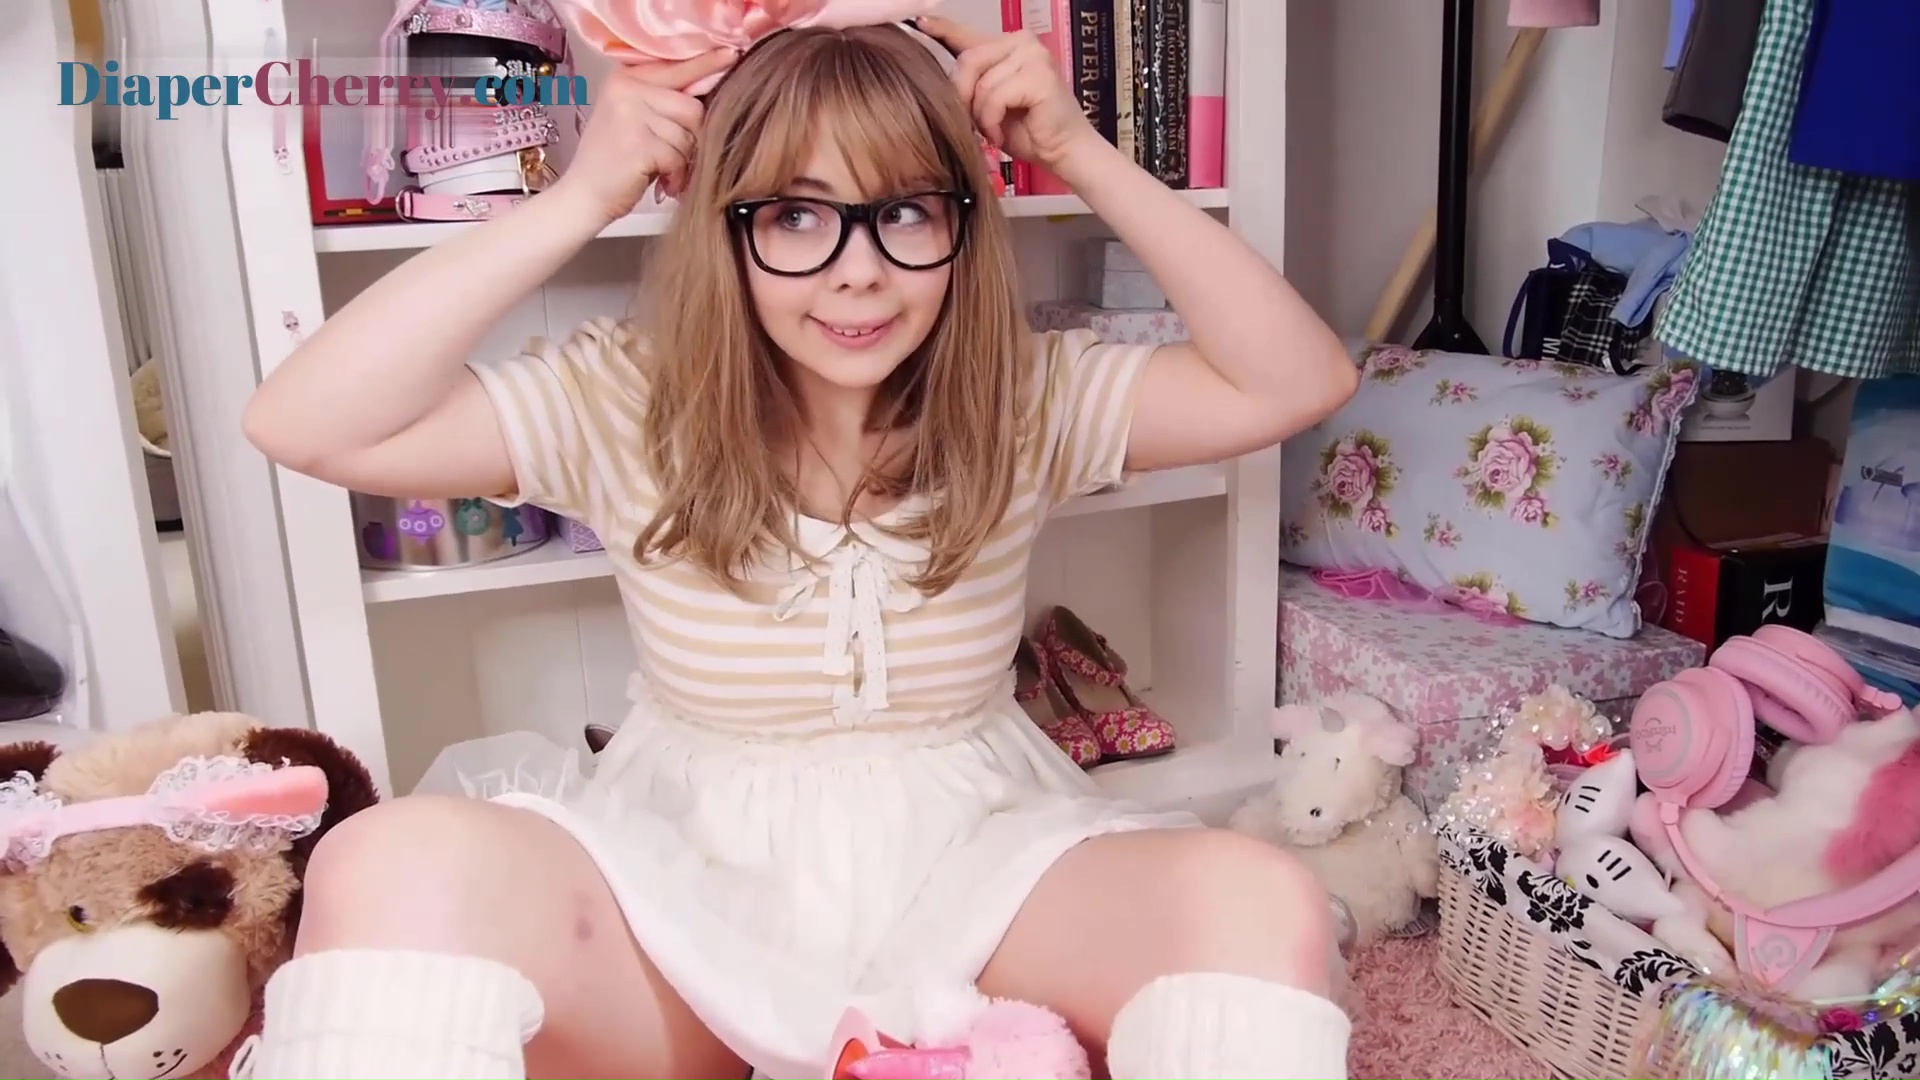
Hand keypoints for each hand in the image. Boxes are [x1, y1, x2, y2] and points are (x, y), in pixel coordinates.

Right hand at [553, 49, 735, 223]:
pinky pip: (679, 156)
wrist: (584, 195)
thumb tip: (711, 85)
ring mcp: (629, 115)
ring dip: (682, 159)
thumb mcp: (632, 118)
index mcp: (625, 78)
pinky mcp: (637, 143)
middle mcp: (625, 90)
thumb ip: (662, 100)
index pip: (676, 67)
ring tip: (661, 169)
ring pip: (688, 134)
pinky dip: (676, 175)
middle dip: (690, 137)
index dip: (706, 64)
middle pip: (692, 106)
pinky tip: (661, 181)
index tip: (731, 53)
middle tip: (670, 155)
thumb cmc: (615, 162)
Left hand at [912, 15, 1100, 172]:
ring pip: (981, 82)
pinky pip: (995, 96)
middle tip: (972, 124)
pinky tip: (999, 135)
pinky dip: (991, 121)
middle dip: (962, 97)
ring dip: (980, 115)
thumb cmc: (1026, 131)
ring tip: (993, 132)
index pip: (967, 34)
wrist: (1063, 152)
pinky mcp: (1039, 74)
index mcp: (1006, 44)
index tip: (919, 23)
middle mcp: (1021, 41)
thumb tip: (934, 77)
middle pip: (968, 60)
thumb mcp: (986, 103)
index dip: (941, 29)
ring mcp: (1033, 55)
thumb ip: (968, 84)